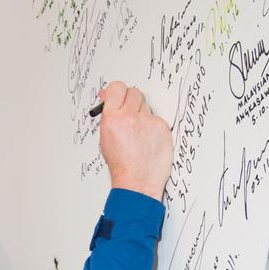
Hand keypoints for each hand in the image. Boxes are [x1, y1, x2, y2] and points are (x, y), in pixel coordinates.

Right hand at [97, 81, 173, 200]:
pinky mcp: (162, 128)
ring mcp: (148, 122)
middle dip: (132, 101)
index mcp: (112, 119)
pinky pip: (157, 119)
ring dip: (143, 116)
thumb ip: (109, 115)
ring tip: (139, 135)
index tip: (120, 96)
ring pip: (147, 106)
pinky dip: (154, 128)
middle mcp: (130, 117)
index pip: (117, 88)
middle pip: (134, 92)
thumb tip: (108, 96)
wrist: (137, 182)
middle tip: (131, 115)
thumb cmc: (121, 164)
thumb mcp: (106, 137)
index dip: (118, 92)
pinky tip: (149, 141)